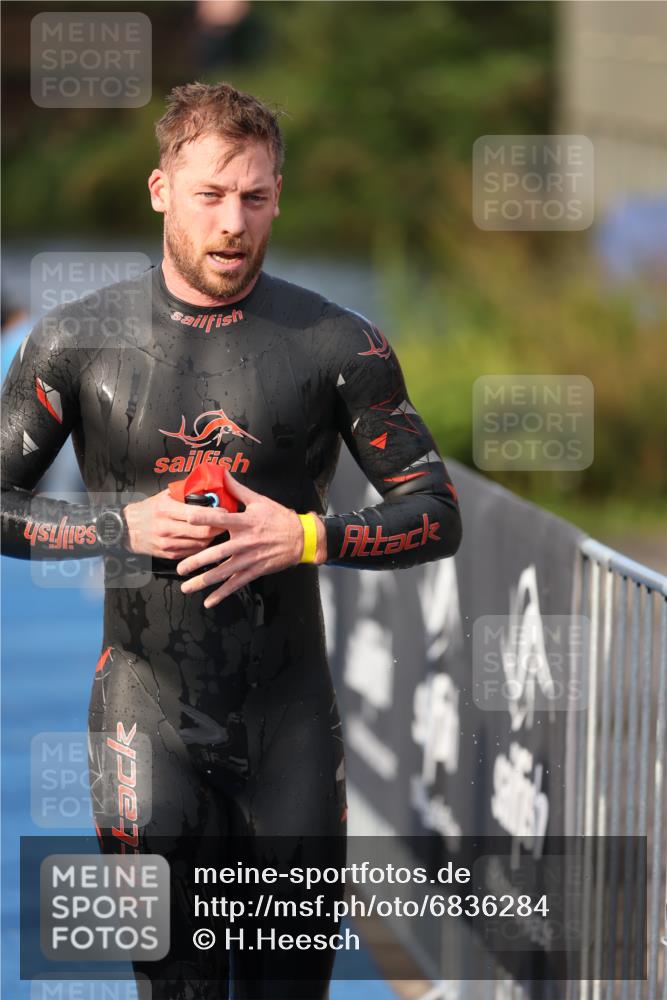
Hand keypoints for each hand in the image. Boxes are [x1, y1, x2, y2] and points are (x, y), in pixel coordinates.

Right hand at [122, 488, 220, 558]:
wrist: (127, 529)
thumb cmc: (149, 510)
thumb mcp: (165, 496)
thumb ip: (186, 493)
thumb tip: (209, 491)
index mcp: (166, 510)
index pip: (198, 514)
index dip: (216, 514)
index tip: (226, 511)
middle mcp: (166, 528)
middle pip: (203, 532)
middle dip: (219, 528)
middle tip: (227, 523)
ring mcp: (168, 543)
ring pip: (201, 544)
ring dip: (212, 538)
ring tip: (217, 530)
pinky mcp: (169, 554)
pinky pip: (193, 552)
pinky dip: (202, 545)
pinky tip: (204, 538)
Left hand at [176, 474, 326, 608]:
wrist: (301, 538)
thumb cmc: (279, 518)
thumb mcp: (260, 501)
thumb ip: (237, 489)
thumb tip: (222, 473)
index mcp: (245, 522)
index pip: (222, 519)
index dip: (206, 518)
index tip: (188, 517)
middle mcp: (246, 542)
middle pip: (219, 553)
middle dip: (198, 562)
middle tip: (180, 567)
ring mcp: (250, 559)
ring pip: (224, 572)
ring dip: (204, 581)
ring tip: (186, 587)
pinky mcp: (255, 570)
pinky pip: (236, 584)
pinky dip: (223, 594)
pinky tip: (209, 601)